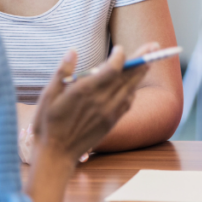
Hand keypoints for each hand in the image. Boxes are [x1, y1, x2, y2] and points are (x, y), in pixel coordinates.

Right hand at [31, 44, 152, 164]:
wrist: (56, 155)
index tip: (119, 48)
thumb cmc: (47, 123)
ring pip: (131, 89)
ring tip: (148, 62)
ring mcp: (109, 113)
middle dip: (142, 59)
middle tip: (153, 46)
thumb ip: (62, 71)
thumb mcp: (48, 95)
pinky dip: (132, 91)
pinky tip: (133, 85)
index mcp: (85, 91)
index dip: (120, 56)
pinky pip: (128, 103)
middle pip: (128, 76)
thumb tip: (73, 51)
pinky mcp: (111, 122)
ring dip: (140, 74)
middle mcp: (102, 101)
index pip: (113, 68)